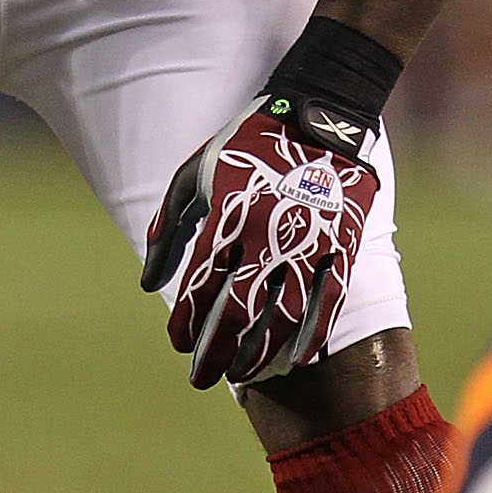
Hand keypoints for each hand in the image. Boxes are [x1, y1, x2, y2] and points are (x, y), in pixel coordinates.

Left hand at [142, 103, 377, 390]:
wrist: (320, 115)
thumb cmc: (247, 145)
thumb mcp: (195, 173)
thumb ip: (169, 226)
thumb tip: (148, 283)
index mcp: (227, 216)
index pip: (200, 286)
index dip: (185, 322)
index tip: (177, 343)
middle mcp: (266, 235)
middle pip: (237, 311)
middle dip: (215, 352)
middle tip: (201, 378)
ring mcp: (308, 242)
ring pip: (283, 315)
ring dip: (260, 352)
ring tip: (243, 374)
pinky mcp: (343, 245)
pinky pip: (328, 301)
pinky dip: (312, 334)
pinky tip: (297, 359)